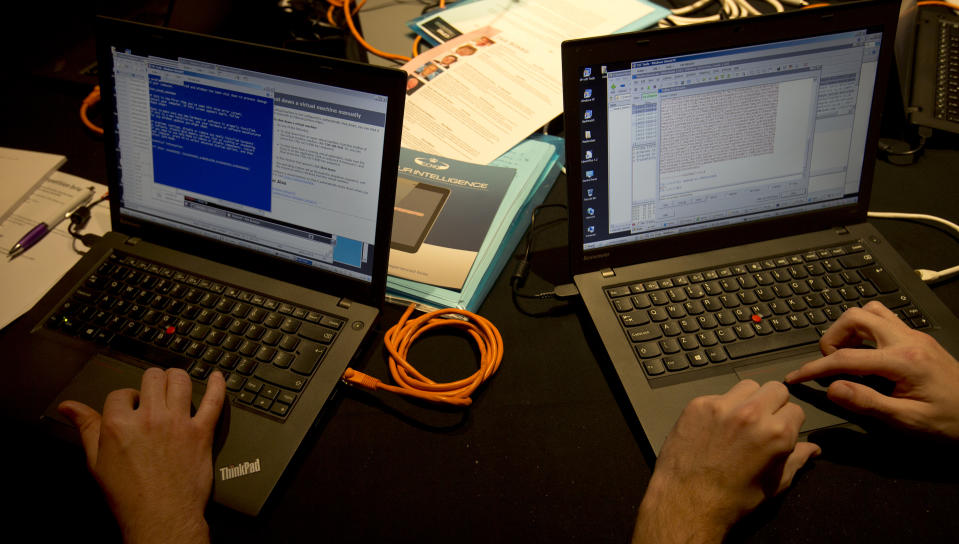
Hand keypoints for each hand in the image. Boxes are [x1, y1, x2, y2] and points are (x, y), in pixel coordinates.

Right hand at [58, 368, 225, 543]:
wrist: (160, 517)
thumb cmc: (128, 496)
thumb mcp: (96, 462)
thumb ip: (86, 428)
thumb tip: (69, 407)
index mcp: (119, 423)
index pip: (121, 392)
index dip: (126, 399)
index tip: (131, 408)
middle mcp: (150, 418)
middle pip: (152, 378)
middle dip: (151, 382)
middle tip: (154, 393)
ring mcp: (178, 423)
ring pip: (180, 380)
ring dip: (176, 378)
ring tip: (175, 384)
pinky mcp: (201, 432)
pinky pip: (213, 400)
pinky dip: (217, 386)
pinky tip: (217, 378)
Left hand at [633, 380, 819, 543]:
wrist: (687, 500)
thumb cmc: (732, 499)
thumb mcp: (774, 484)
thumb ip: (796, 460)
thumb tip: (813, 448)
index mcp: (777, 433)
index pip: (796, 410)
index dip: (789, 422)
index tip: (780, 431)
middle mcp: (751, 413)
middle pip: (775, 388)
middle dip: (773, 404)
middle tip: (762, 422)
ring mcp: (722, 406)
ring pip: (747, 386)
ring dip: (748, 400)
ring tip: (738, 421)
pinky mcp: (698, 405)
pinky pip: (718, 395)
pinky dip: (720, 408)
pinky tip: (714, 427)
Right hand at [785, 300, 958, 439]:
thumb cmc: (949, 422)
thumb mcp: (906, 421)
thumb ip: (867, 403)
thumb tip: (832, 389)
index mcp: (904, 361)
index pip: (846, 358)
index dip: (815, 368)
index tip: (796, 376)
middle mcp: (908, 340)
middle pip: (855, 317)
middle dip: (833, 337)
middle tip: (829, 363)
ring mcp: (914, 336)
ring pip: (871, 311)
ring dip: (851, 329)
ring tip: (846, 355)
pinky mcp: (918, 338)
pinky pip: (885, 320)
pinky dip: (867, 330)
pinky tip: (867, 353)